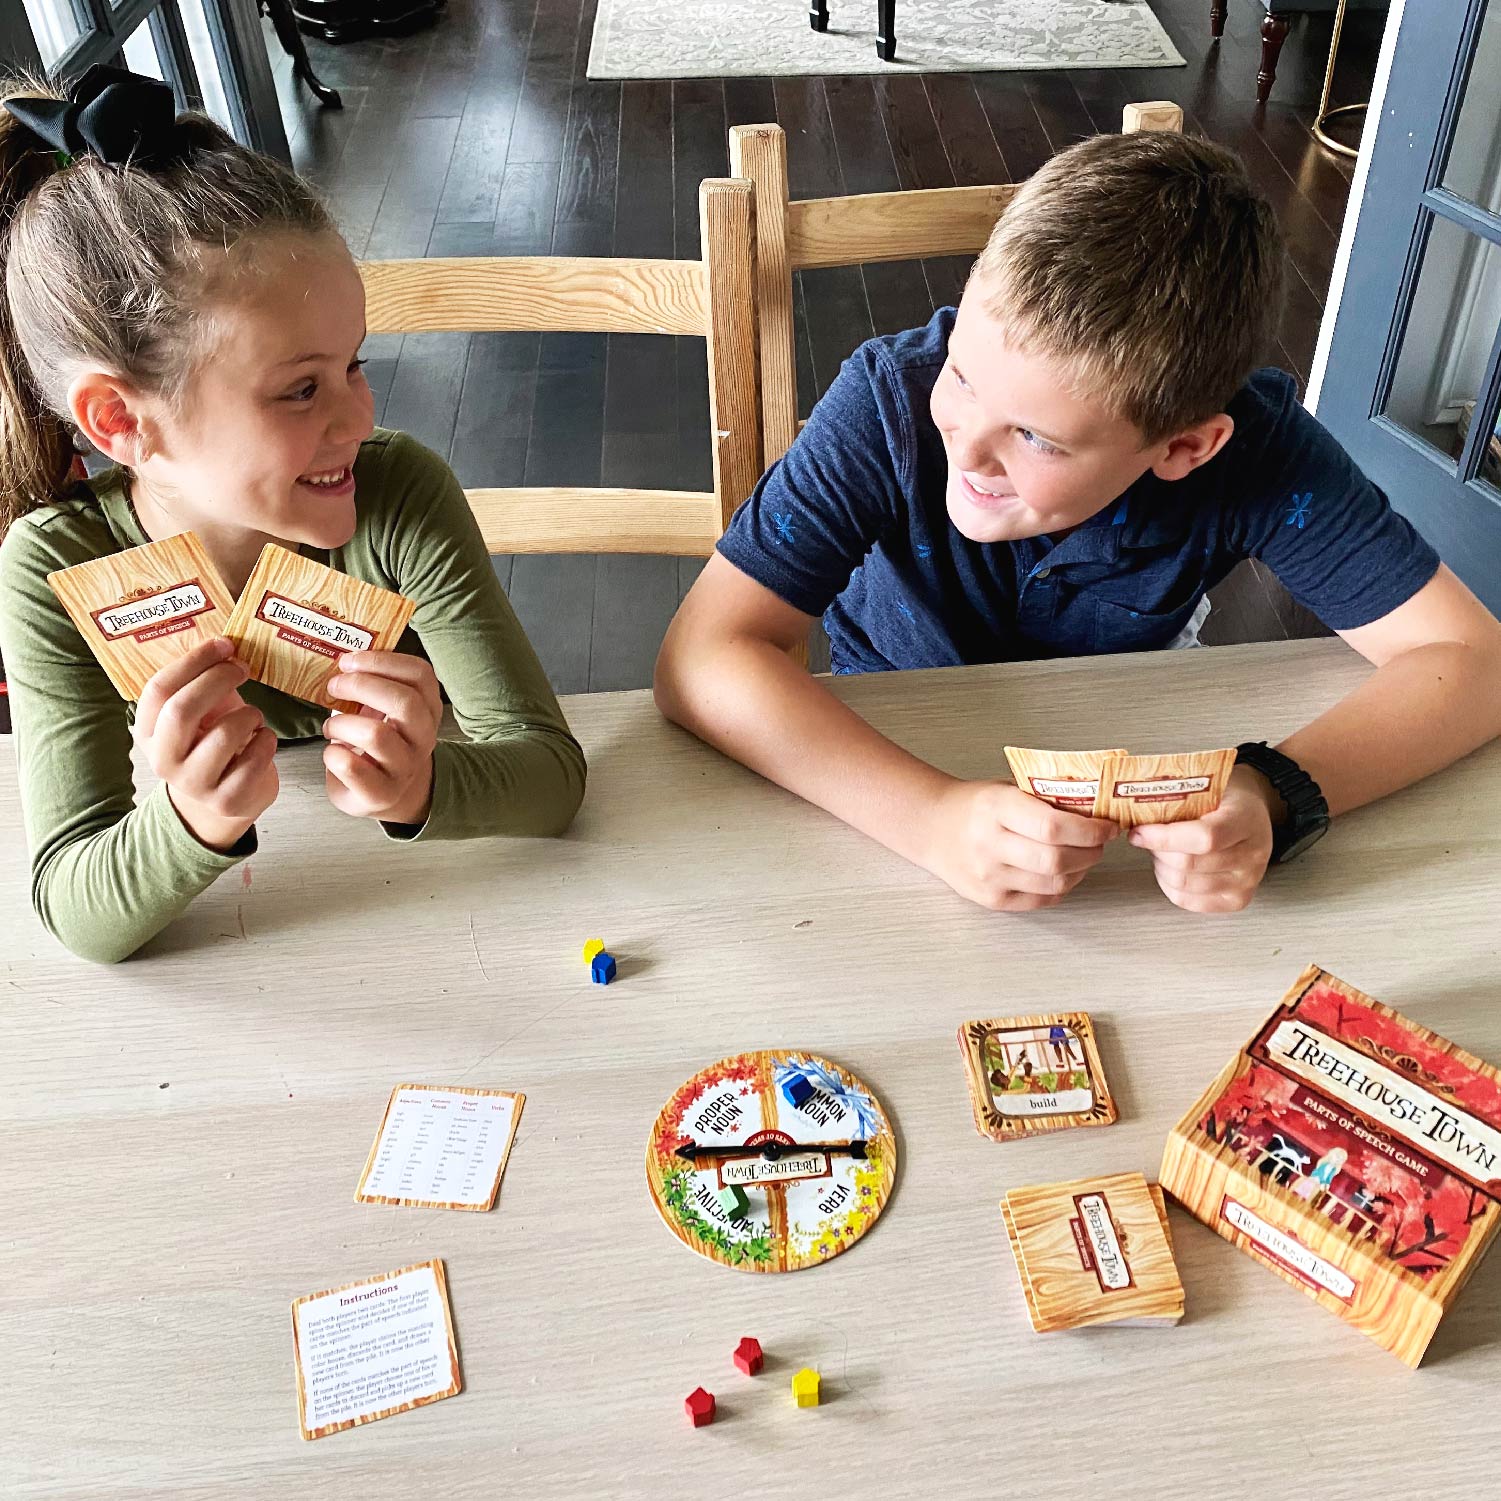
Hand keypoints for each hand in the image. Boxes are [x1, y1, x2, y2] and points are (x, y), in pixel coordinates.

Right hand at [136, 637, 277, 850]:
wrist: (223, 800)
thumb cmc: (213, 743)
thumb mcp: (202, 713)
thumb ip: (204, 684)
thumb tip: (225, 644)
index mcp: (149, 732)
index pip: (160, 689)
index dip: (193, 661)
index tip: (223, 645)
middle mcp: (164, 760)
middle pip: (183, 709)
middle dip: (218, 680)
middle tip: (242, 668)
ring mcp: (195, 784)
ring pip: (224, 735)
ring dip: (249, 715)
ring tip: (253, 717)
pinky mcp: (227, 801)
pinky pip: (254, 760)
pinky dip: (267, 742)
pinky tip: (264, 740)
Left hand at [321, 650, 440, 825]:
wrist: (386, 794)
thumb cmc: (379, 744)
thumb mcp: (386, 712)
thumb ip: (374, 686)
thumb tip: (343, 658)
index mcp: (427, 710)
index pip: (420, 675)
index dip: (382, 661)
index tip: (349, 661)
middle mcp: (423, 738)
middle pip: (405, 702)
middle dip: (361, 686)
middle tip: (334, 686)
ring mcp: (404, 768)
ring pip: (376, 734)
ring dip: (341, 724)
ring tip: (332, 726)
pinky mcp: (381, 793)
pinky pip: (351, 766)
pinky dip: (332, 754)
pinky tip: (332, 753)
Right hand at [925, 780, 1119, 911]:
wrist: (931, 827)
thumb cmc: (973, 805)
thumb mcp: (1007, 788)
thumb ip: (1046, 800)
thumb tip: (1095, 813)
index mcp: (996, 808)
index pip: (1053, 826)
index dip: (1090, 830)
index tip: (1106, 827)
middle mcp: (989, 844)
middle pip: (1057, 859)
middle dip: (1090, 852)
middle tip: (1098, 844)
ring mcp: (989, 876)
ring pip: (1054, 884)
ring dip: (1080, 871)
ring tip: (1083, 857)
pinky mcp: (991, 899)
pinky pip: (1041, 900)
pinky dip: (1061, 888)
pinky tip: (1062, 873)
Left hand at [1127, 766, 1275, 912]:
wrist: (1252, 815)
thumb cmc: (1227, 800)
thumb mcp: (1209, 787)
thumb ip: (1179, 800)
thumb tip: (1136, 812)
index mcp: (1246, 821)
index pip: (1203, 838)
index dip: (1164, 837)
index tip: (1140, 831)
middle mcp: (1252, 855)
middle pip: (1188, 864)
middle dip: (1157, 850)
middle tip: (1147, 837)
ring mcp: (1246, 881)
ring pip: (1183, 884)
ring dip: (1161, 866)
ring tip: (1161, 850)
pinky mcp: (1235, 900)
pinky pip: (1187, 900)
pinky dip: (1168, 885)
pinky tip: (1169, 868)